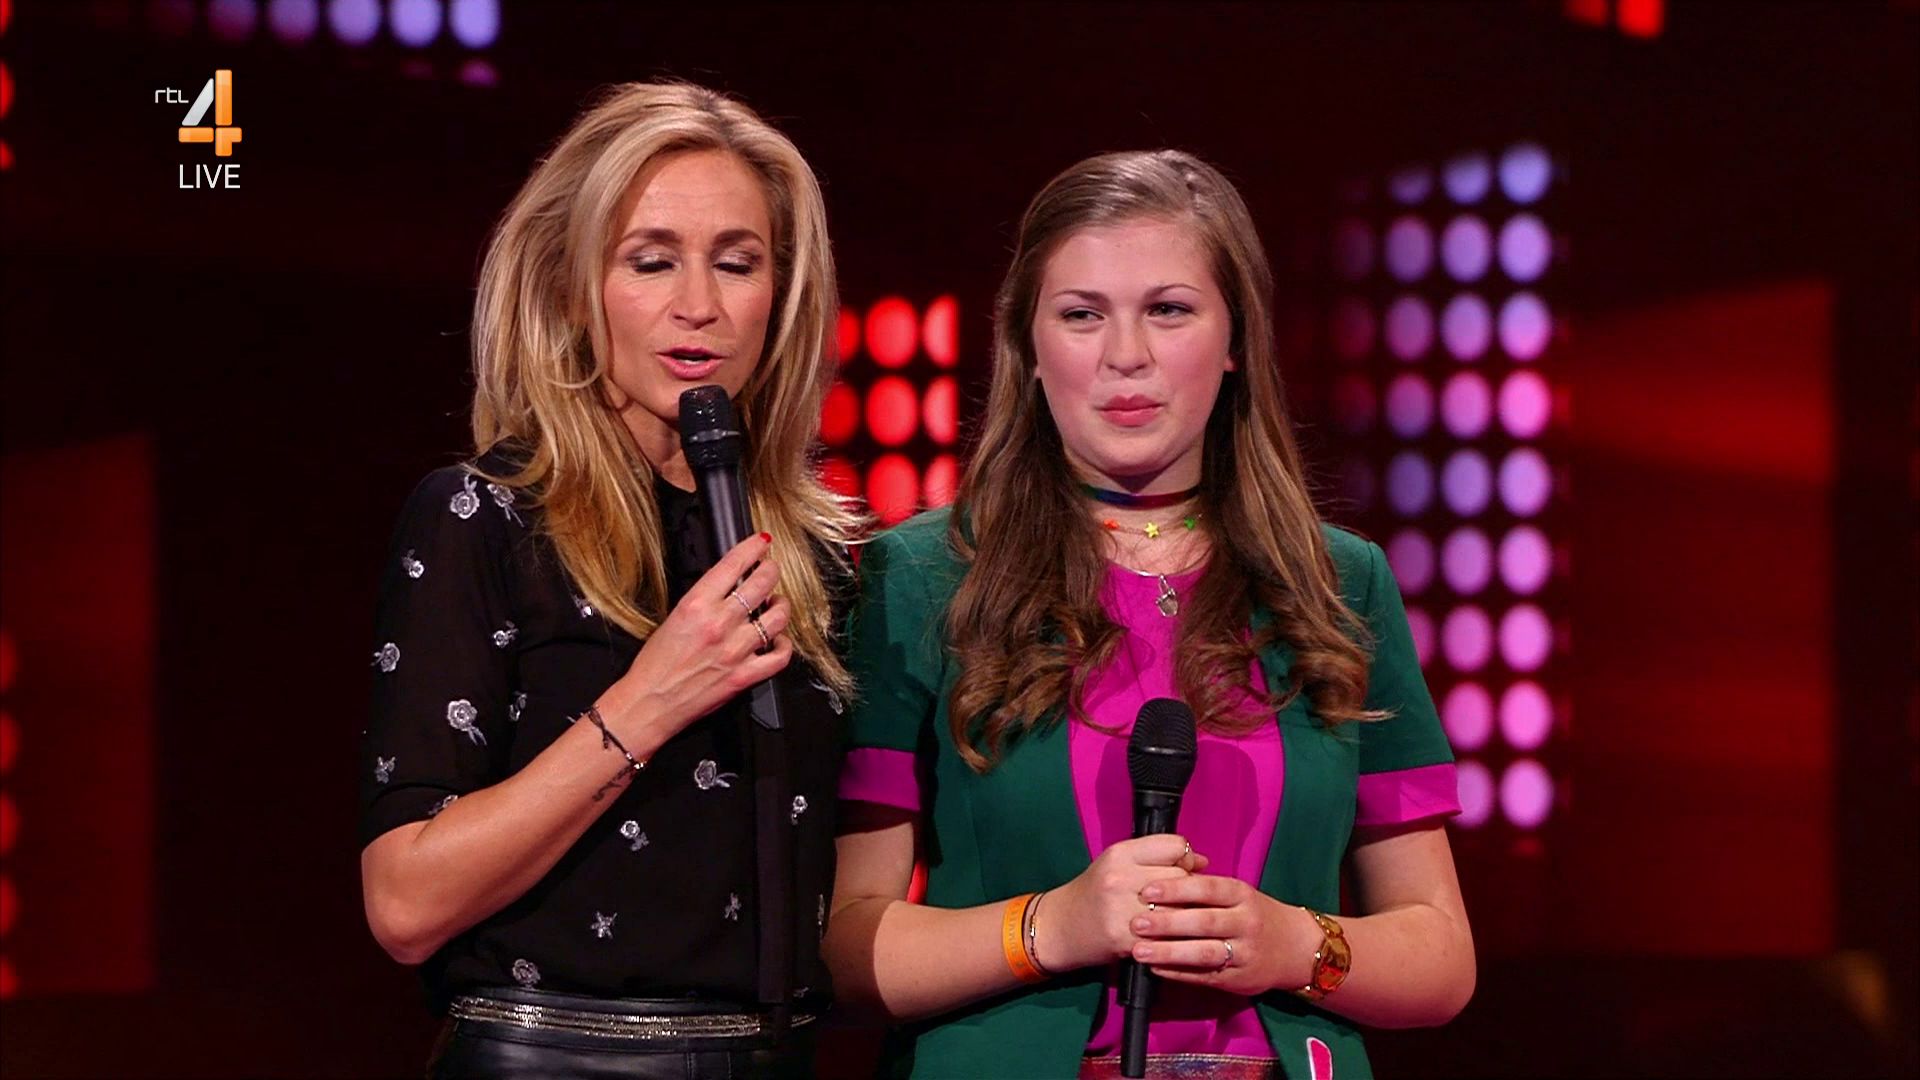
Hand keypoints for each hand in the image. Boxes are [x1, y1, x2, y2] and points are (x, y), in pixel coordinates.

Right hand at [612, 532, 792, 737]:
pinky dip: (784, 645)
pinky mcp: (744, 675)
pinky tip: (777, 640)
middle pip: (763, 583)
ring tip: (776, 604)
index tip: (762, 542)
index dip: (754, 547)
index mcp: (697, 604)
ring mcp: (736, 650)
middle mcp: (720, 623)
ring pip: (778, 617)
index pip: (734, 564)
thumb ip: (704, 600)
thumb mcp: (674, 617)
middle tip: (771, 569)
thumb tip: (728, 587)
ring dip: (781, 606)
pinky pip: (780, 656)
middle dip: (772, 570)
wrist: (649, 702)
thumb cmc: (654, 664)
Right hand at [1034, 835, 1207, 973]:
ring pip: (1178, 908)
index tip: (1184, 869)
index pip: (1174, 846)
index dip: (1185, 858)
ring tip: (1179, 919)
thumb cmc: (1093, 894)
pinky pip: (1167, 937)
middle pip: (1180, 876)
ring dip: (1186, 916)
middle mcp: (1120, 877)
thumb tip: (1202, 861)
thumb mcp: (1118, 863)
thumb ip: (1157, 856)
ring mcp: (1122, 909)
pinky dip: (1175, 938)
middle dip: (1189, 889)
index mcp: (1120, 853)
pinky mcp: (1126, 939)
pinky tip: (1171, 938)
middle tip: (1183, 899)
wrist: (1058, 927)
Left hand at [1127, 874, 1320, 995]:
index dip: (1176, 889)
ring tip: (1138, 950)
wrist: (1296, 948)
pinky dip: (1178, 973)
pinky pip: (1204, 977)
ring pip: (1204, 953)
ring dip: (1168, 952)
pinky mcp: (1238, 980)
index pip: (1207, 889)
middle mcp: (1245, 923)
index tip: (1147, 890)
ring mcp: (1244, 953)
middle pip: (1204, 922)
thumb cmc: (1255, 915)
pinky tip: (1155, 968)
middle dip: (1167, 922)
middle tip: (1136, 922)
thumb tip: (1160, 879)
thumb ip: (1204, 889)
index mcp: (1242, 895)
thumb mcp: (1238, 894)